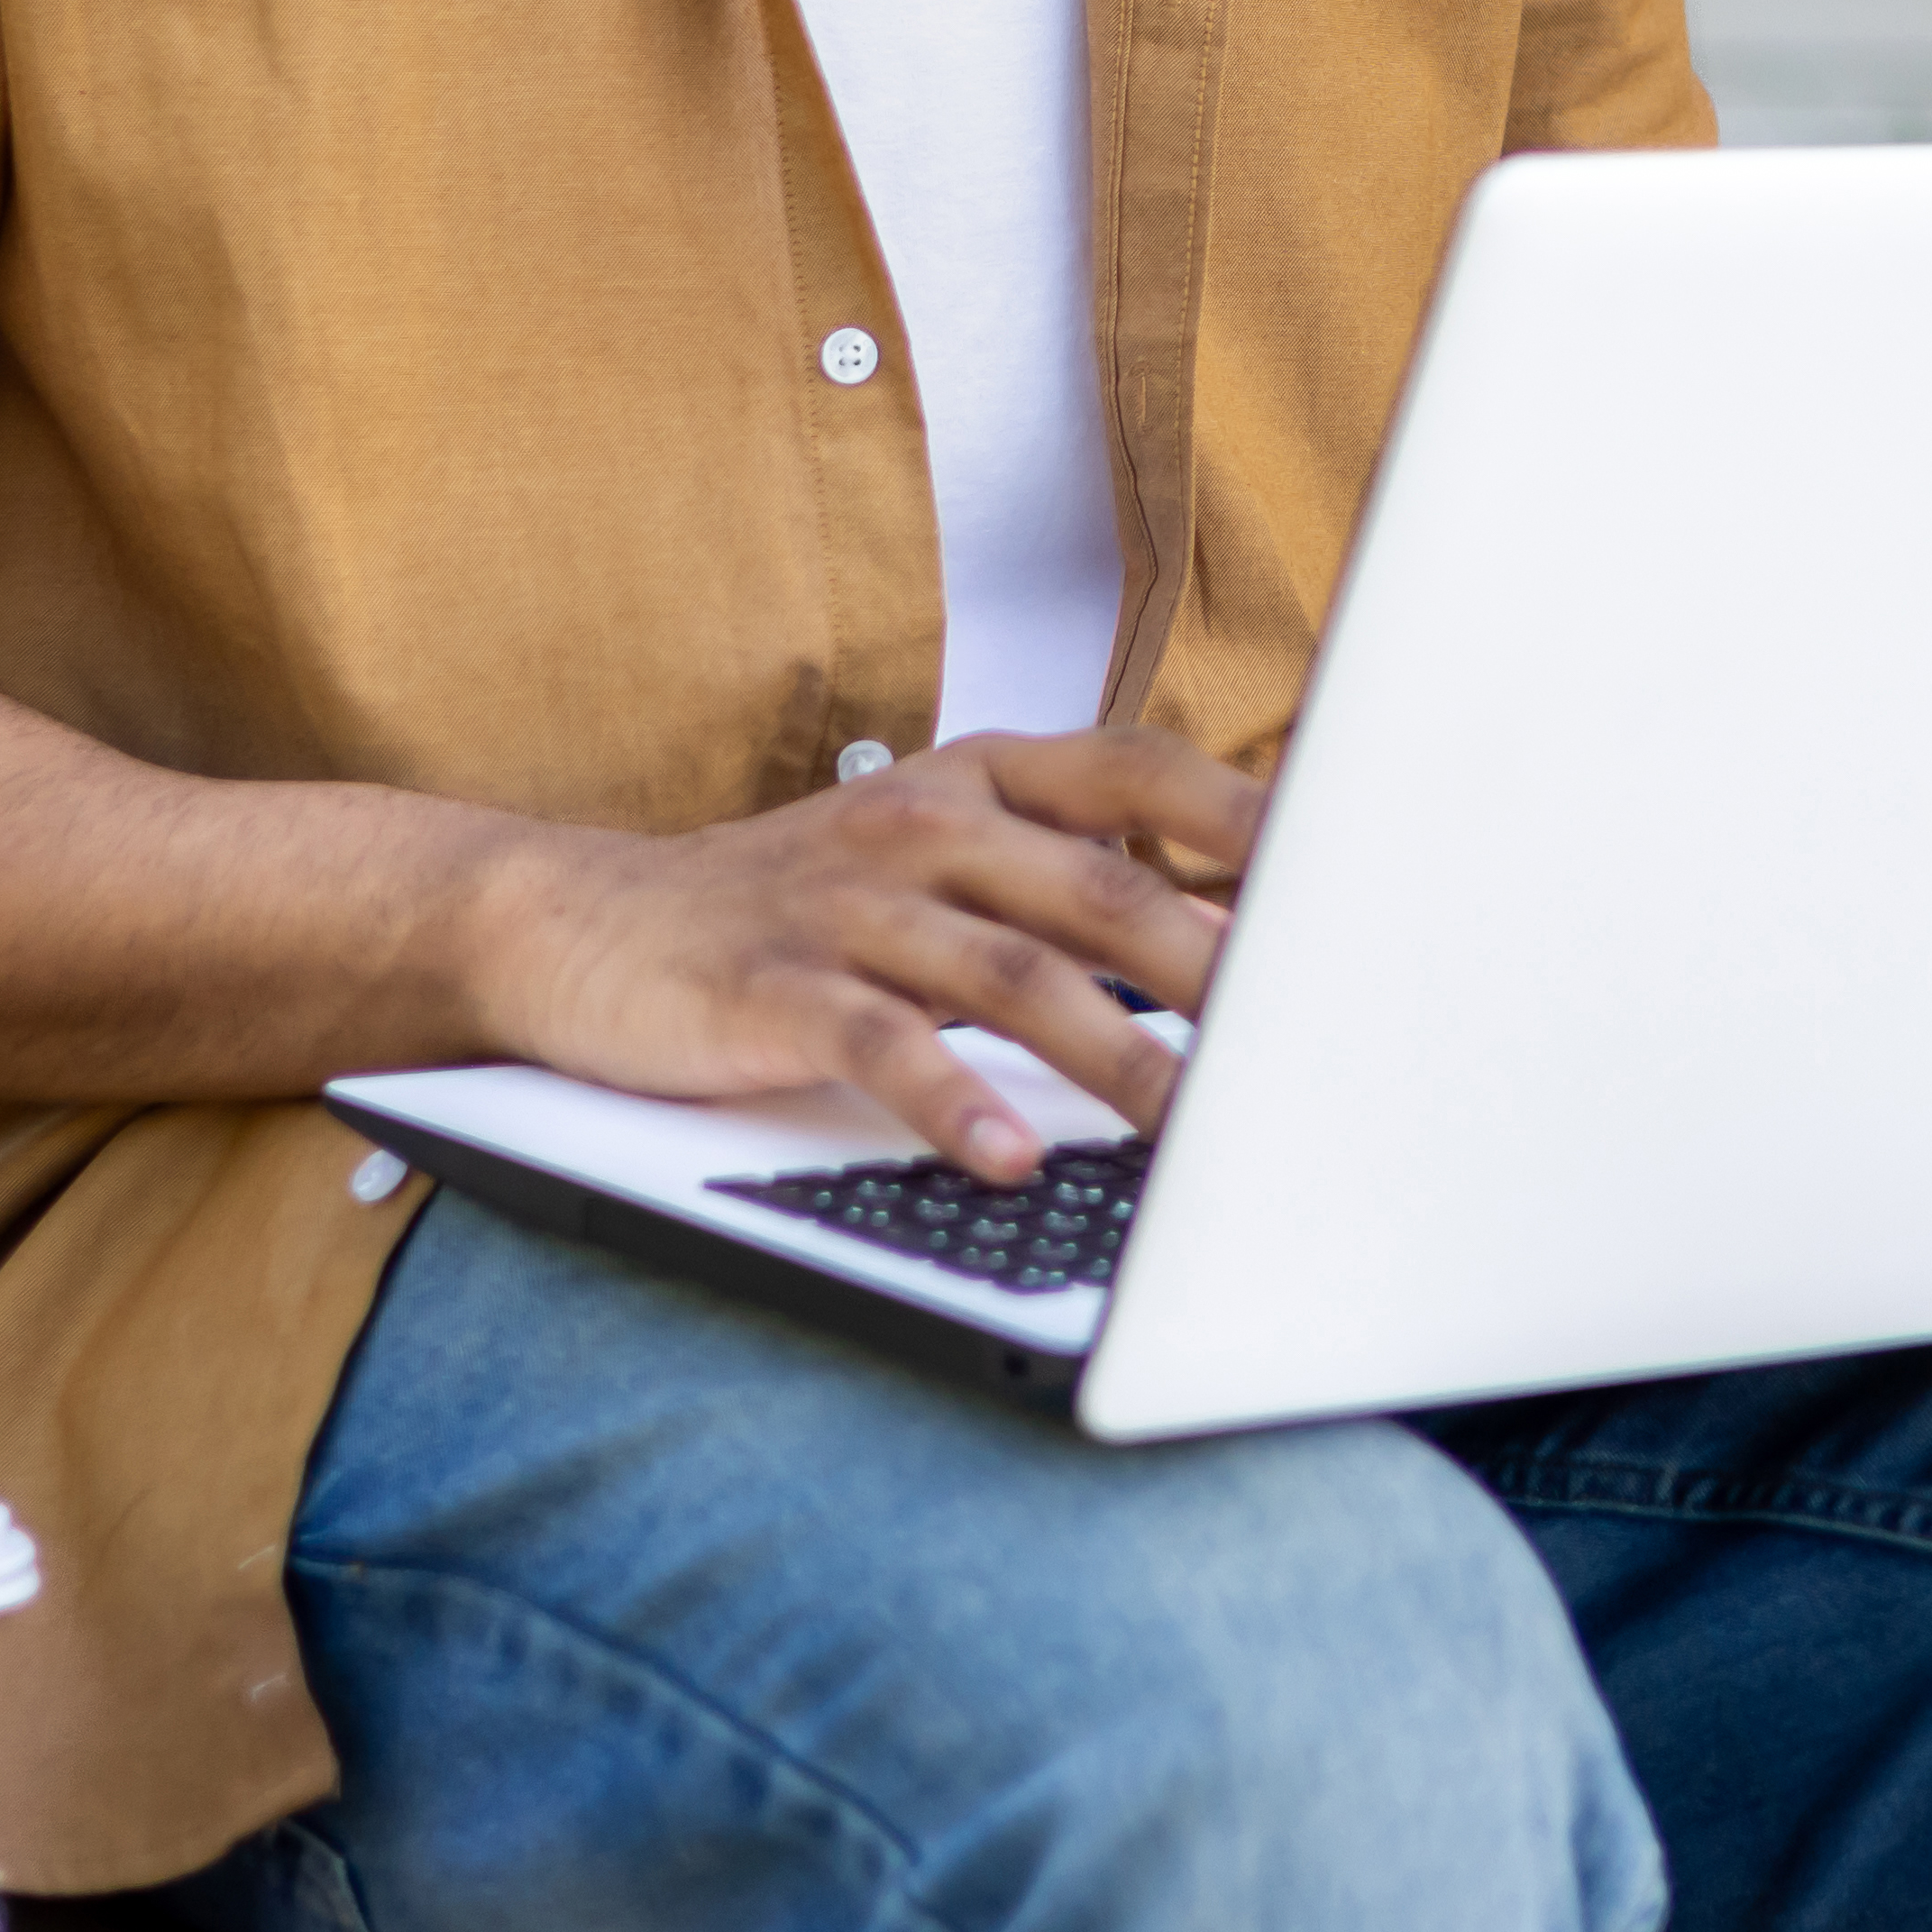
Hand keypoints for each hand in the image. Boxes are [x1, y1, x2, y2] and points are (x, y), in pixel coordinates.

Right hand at [472, 728, 1259, 1181]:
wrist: (573, 921)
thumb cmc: (790, 910)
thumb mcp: (931, 867)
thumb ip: (1063, 884)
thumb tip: (1240, 941)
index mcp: (977, 782)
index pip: (1137, 774)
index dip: (1247, 815)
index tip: (1358, 871)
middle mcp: (921, 823)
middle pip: (1096, 887)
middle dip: (1213, 963)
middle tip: (1308, 1035)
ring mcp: (845, 902)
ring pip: (1008, 972)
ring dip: (1114, 1055)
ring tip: (1194, 1132)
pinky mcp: (771, 985)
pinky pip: (879, 1042)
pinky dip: (952, 1102)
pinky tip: (1010, 1156)